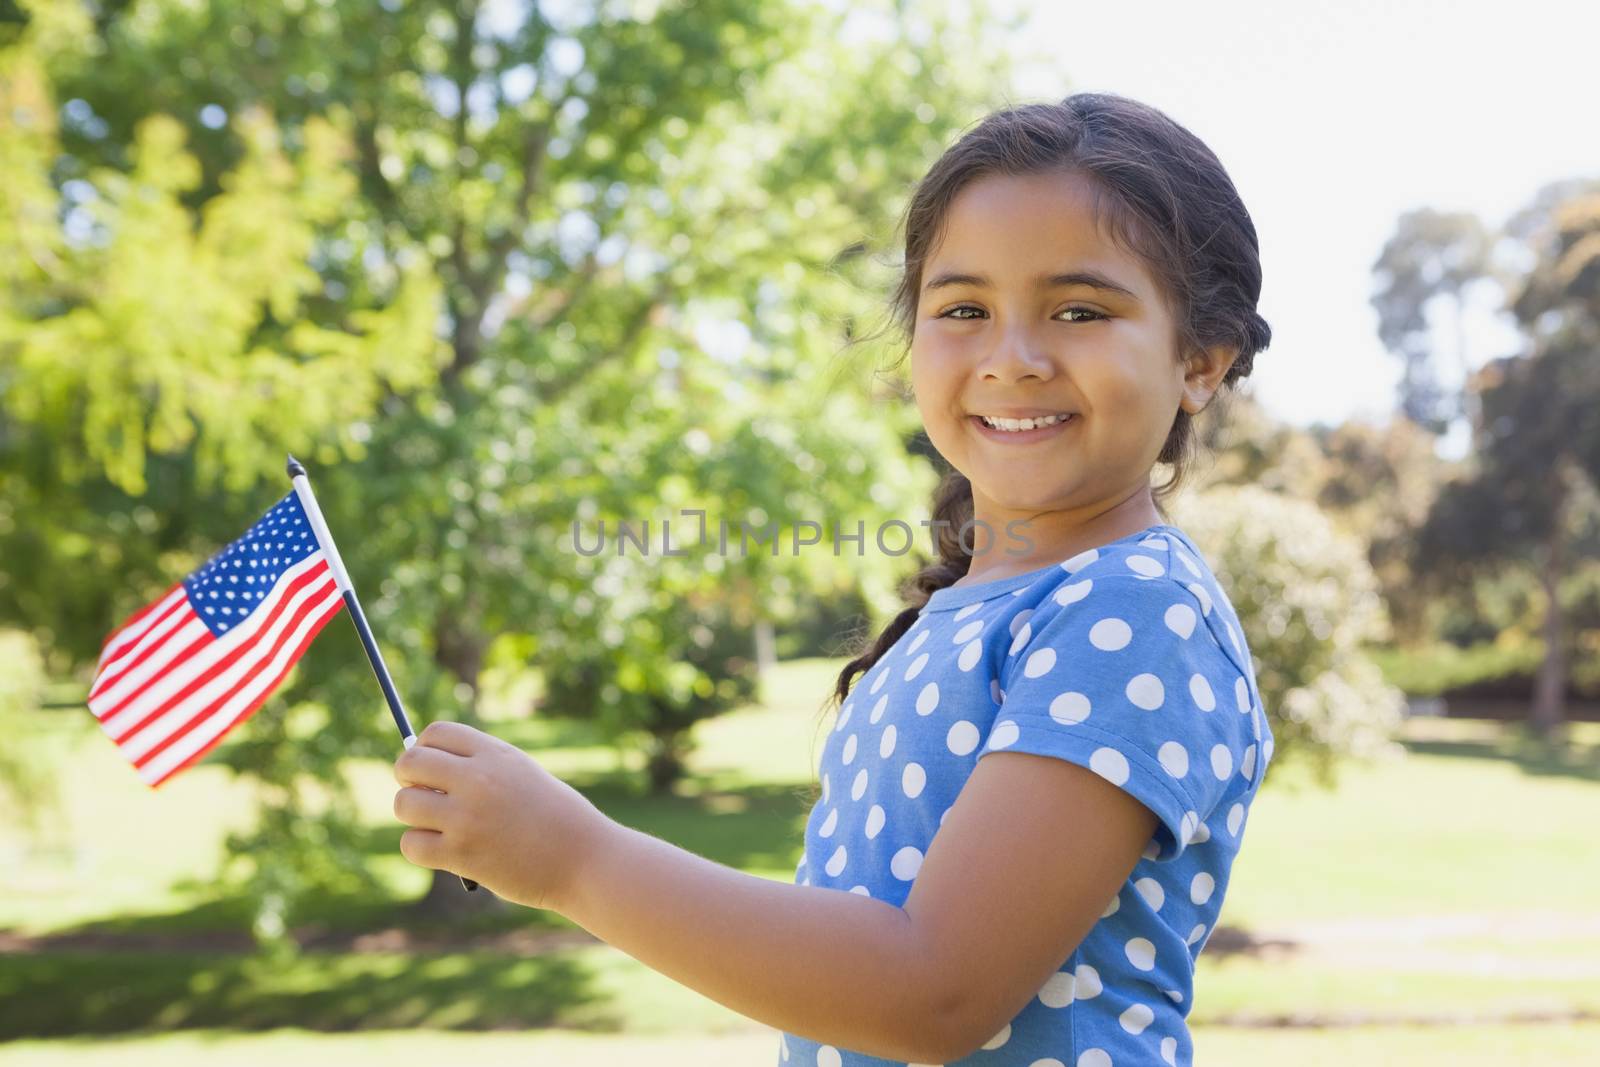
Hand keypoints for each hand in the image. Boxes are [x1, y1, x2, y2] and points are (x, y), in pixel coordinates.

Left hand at [392, 720, 614, 911]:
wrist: (585, 859)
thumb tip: (422, 766)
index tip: (431, 768)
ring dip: (414, 816)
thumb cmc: (555, 818)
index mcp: (496, 754)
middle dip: (408, 778)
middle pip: (411, 763)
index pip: (436, 733)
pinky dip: (420, 848)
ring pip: (404, 805)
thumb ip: (481, 765)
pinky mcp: (461, 854)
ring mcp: (467, 817)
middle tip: (424, 795)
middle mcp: (479, 779)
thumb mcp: (522, 774)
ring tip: (438, 827)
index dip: (424, 748)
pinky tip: (442, 851)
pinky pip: (412, 844)